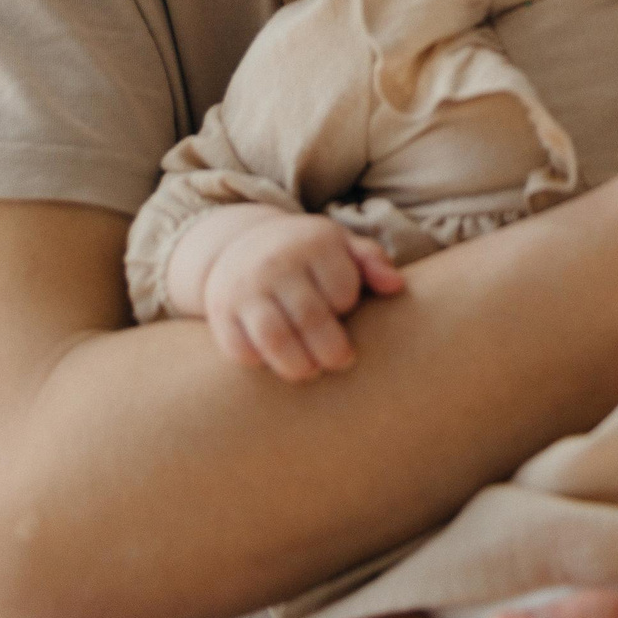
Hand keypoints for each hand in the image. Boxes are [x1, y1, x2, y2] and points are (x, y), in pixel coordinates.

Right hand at [201, 212, 403, 382]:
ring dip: (298, 365)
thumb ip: (372, 261)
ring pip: (274, 339)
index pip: (340, 289)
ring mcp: (244, 289)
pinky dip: (259, 363)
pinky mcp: (221, 313)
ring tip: (311, 373)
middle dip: (331, 350)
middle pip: (311, 318)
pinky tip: (274, 363)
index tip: (348, 313)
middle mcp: (276, 264)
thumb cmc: (306, 252)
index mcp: (313, 244)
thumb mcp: (341, 244)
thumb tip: (397, 287)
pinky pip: (240, 348)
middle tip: (341, 362)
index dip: (348, 306)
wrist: (239, 245)